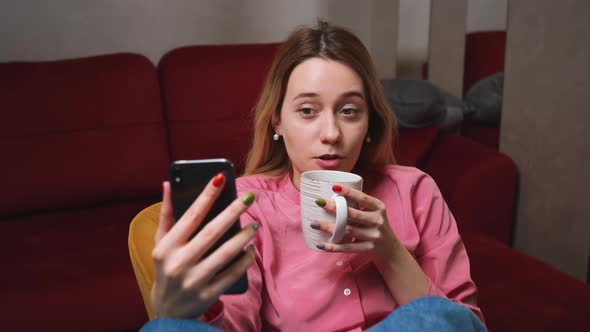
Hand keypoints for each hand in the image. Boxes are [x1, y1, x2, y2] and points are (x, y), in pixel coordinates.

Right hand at [151, 174, 257, 318]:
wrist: (168, 311)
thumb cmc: (166, 268)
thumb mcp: (161, 243)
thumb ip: (166, 214)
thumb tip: (169, 183)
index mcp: (166, 247)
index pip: (190, 216)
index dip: (206, 196)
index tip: (220, 178)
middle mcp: (179, 263)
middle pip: (212, 232)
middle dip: (233, 212)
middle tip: (250, 197)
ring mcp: (194, 281)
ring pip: (225, 253)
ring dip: (243, 235)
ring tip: (254, 222)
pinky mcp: (208, 294)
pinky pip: (233, 274)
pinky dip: (245, 260)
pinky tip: (251, 247)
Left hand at [312, 184, 402, 265]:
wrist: (390, 249)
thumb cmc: (376, 226)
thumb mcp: (374, 213)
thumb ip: (361, 206)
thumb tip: (334, 195)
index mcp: (379, 208)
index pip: (363, 198)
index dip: (349, 192)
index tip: (333, 187)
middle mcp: (377, 221)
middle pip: (353, 214)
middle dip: (334, 208)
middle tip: (319, 202)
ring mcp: (373, 236)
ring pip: (348, 230)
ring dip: (329, 227)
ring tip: (314, 223)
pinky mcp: (368, 248)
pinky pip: (348, 247)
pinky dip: (333, 247)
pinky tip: (321, 244)